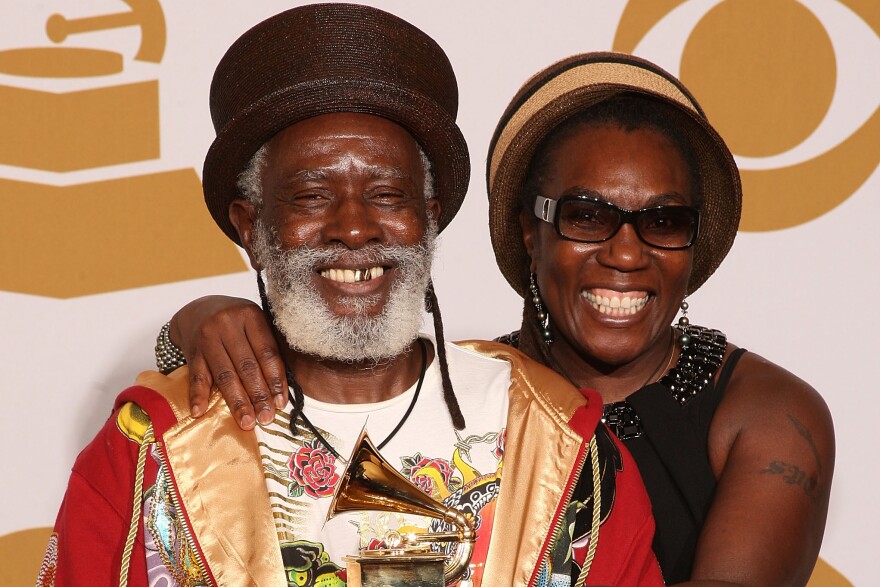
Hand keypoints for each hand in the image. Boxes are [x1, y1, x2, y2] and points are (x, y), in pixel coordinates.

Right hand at [169, 296, 286, 428]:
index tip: (281, 402)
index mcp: (250, 315)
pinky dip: (198, 396)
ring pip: (225, 374)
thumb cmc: (234, 322)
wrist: (197, 310)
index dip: (275, 379)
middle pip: (247, 366)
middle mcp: (228, 324)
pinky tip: (200, 412)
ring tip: (246, 422)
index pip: (267, 352)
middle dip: (259, 395)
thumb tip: (281, 388)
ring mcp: (208, 337)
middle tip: (266, 418)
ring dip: (236, 402)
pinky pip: (197, 376)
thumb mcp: (253, 323)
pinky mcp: (192, 351)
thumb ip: (267, 347)